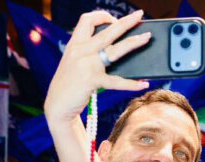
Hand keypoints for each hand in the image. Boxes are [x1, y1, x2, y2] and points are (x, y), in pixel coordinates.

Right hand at [44, 10, 149, 125]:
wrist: (57, 104)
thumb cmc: (69, 84)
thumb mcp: (74, 62)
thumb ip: (88, 52)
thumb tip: (117, 48)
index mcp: (74, 44)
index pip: (87, 20)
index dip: (102, 16)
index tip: (115, 20)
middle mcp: (79, 51)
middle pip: (107, 31)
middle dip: (126, 21)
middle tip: (139, 15)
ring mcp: (86, 65)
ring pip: (115, 50)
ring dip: (133, 42)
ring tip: (147, 38)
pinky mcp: (92, 81)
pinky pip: (117, 81)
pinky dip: (132, 84)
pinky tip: (144, 84)